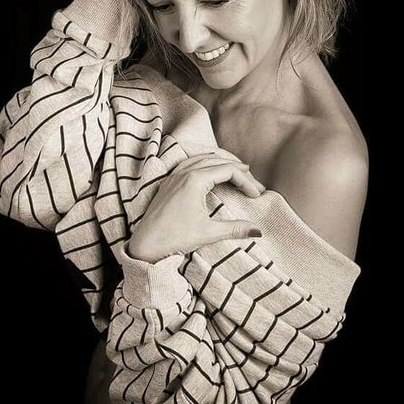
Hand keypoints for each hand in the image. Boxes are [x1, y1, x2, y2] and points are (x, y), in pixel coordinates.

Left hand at [128, 153, 264, 262]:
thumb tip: (258, 231)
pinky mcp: (168, 183)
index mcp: (195, 180)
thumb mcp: (209, 232)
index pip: (228, 171)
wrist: (145, 245)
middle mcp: (184, 173)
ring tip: (237, 168)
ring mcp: (174, 176)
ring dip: (221, 162)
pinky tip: (209, 169)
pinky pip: (189, 163)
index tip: (256, 196)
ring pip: (202, 159)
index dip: (246, 181)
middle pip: (217, 161)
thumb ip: (235, 229)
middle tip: (254, 182)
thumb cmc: (174, 237)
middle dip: (238, 170)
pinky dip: (205, 162)